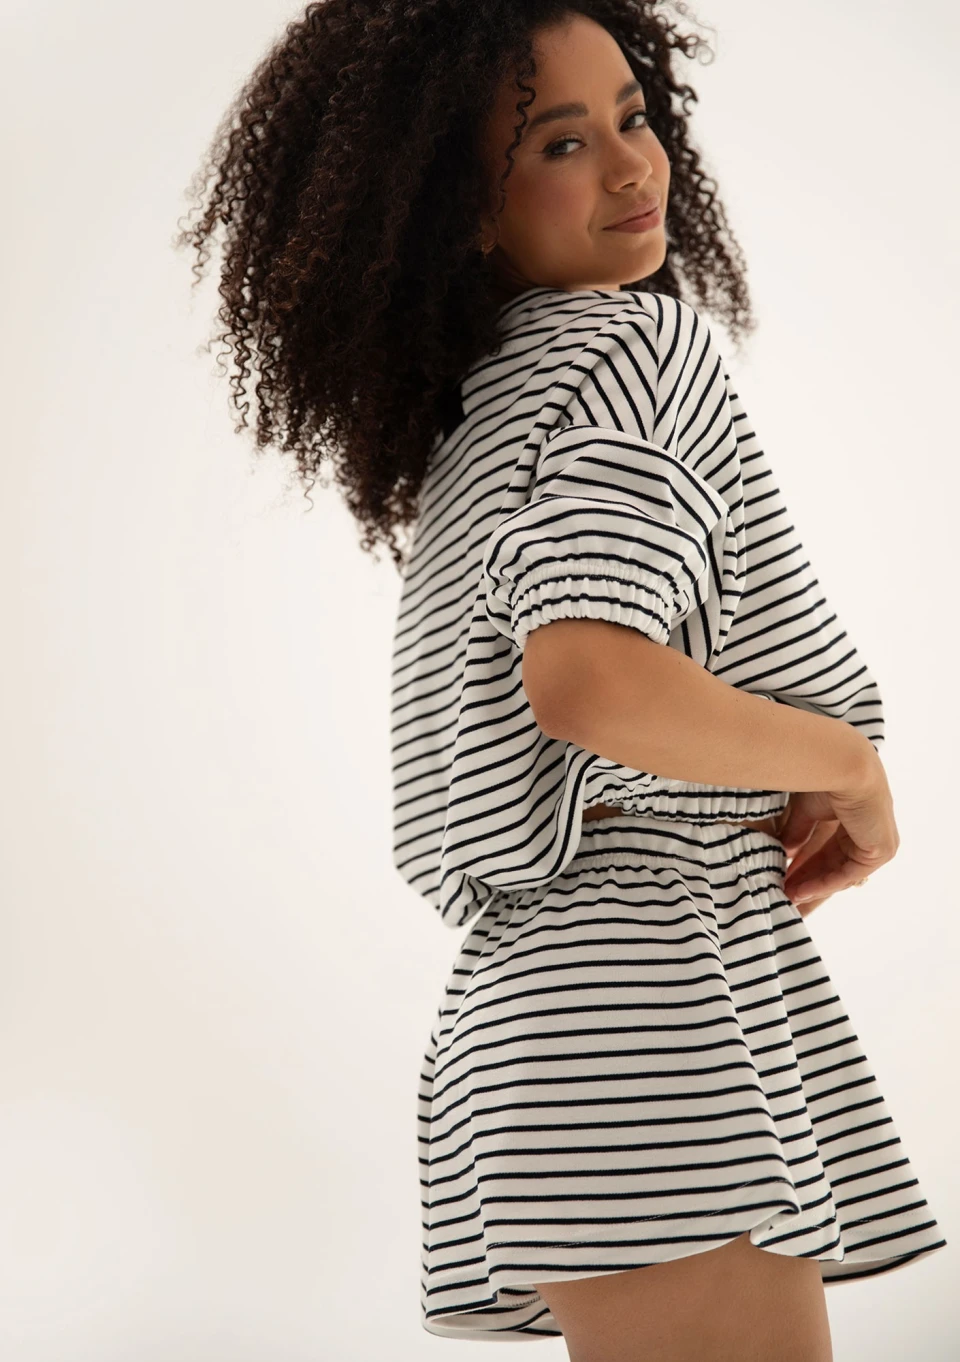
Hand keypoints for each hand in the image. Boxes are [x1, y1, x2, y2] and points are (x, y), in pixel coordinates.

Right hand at [776, 757, 897, 909]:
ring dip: (813, 885)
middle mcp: (870, 832)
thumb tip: (786, 852)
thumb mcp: (807, 811)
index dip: (807, 864)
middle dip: (808, 879)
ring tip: (788, 897)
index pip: (831, 850)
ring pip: (841, 872)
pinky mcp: (881, 850)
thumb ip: (799, 832)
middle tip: (785, 893)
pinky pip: (848, 874)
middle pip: (835, 865)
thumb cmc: (825, 777)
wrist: (841, 765)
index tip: (785, 876)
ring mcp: (879, 843)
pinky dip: (823, 883)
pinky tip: (801, 890)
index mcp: (857, 819)